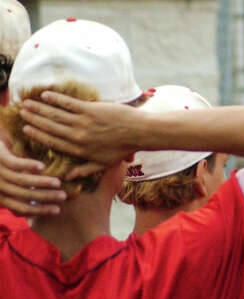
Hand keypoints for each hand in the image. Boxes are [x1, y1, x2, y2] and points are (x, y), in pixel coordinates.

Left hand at [0, 137, 64, 215]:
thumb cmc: (2, 169)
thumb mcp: (7, 186)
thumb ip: (19, 196)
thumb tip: (37, 212)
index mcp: (0, 197)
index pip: (21, 209)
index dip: (40, 211)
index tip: (58, 210)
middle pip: (24, 195)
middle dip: (45, 197)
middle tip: (63, 196)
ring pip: (21, 180)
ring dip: (41, 182)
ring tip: (58, 183)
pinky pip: (15, 163)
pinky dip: (29, 165)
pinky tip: (42, 166)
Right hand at [19, 90, 140, 172]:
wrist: (139, 132)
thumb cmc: (122, 149)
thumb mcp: (104, 164)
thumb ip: (85, 170)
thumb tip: (68, 176)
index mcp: (80, 151)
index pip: (54, 142)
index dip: (38, 135)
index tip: (27, 130)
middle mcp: (79, 137)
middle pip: (51, 127)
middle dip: (35, 119)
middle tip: (22, 113)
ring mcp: (84, 123)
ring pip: (56, 115)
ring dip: (40, 108)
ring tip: (28, 103)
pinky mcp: (91, 110)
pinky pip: (68, 103)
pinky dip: (55, 99)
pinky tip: (45, 95)